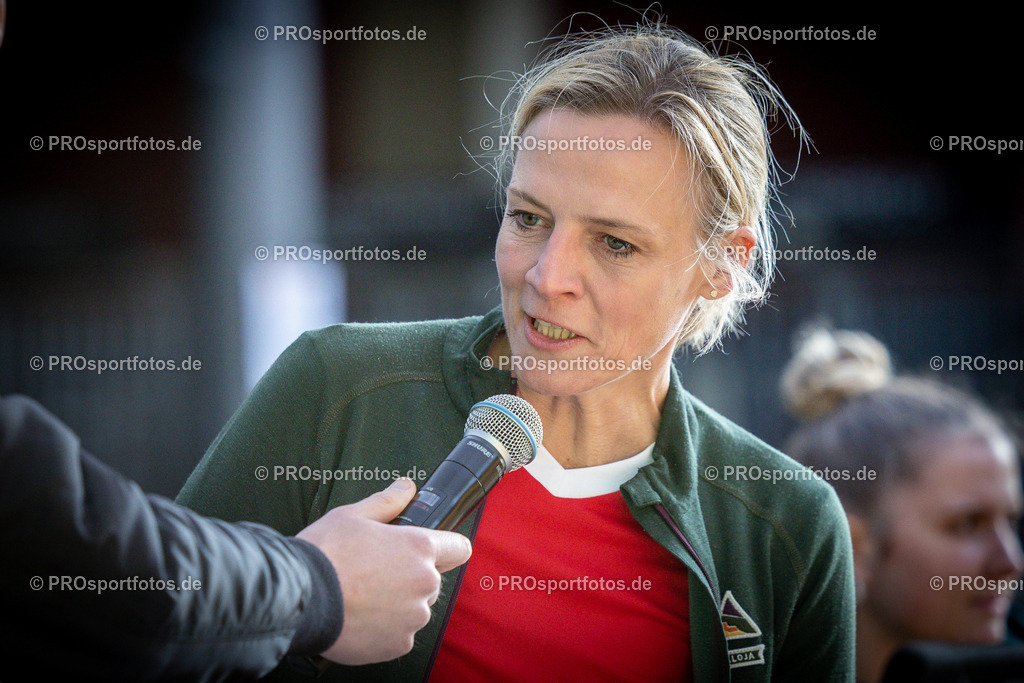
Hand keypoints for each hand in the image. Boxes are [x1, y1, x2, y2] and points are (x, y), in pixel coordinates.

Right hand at [296, 477, 471, 664]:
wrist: (298, 598)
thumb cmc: (324, 553)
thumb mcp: (353, 516)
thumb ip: (387, 502)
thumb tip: (406, 487)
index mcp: (419, 547)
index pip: (459, 548)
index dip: (447, 548)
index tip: (433, 552)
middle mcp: (424, 582)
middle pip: (430, 580)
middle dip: (409, 577)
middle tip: (374, 574)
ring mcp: (413, 616)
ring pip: (414, 609)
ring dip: (396, 605)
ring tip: (361, 598)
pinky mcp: (399, 644)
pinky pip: (399, 635)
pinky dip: (384, 630)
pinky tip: (359, 618)